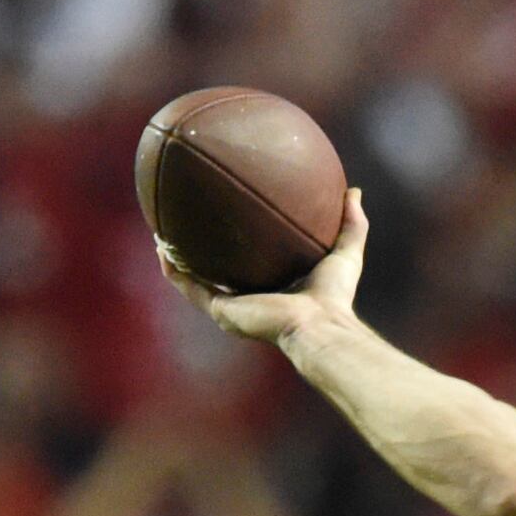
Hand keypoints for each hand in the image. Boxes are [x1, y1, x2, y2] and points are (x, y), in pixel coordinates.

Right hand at [159, 187, 370, 352]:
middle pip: (218, 272)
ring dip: (178, 259)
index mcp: (272, 289)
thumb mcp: (345, 252)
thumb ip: (352, 224)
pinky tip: (162, 247)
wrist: (319, 325)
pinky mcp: (222, 311)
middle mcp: (248, 299)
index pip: (250, 265)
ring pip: (196, 281)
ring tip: (161, 233)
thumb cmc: (335, 297)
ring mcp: (233, 308)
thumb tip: (354, 190)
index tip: (228, 221)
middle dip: (201, 250)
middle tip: (188, 222)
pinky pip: (191, 288)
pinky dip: (174, 270)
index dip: (238, 245)